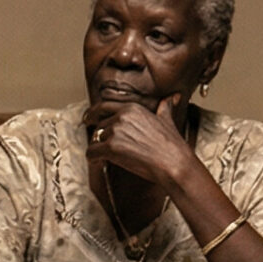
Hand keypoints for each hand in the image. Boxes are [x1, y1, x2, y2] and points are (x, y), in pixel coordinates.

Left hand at [83, 93, 199, 189]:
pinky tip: (99, 163)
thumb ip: (165, 107)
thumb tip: (173, 97)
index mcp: (132, 108)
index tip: (88, 119)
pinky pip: (91, 153)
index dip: (93, 114)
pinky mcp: (111, 148)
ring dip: (99, 149)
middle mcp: (122, 116)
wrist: (174, 164)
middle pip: (99, 126)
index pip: (104, 107)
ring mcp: (115, 131)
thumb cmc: (172, 146)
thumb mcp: (167, 120)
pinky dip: (93, 159)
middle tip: (104, 147)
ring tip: (107, 158)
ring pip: (95, 139)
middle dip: (101, 137)